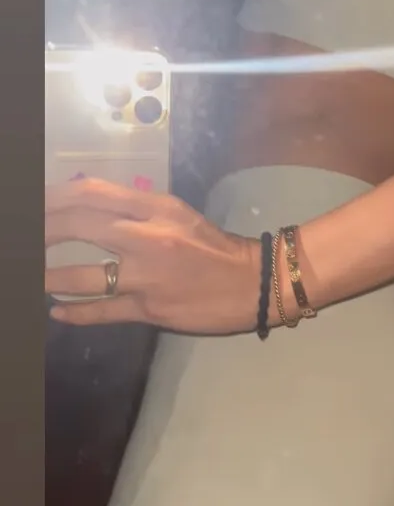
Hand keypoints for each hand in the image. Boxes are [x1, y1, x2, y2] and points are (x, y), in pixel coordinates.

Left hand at [45, 178, 263, 332]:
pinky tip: (58, 312)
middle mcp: (148, 237)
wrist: (256, 283)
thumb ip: (137, 212)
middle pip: (78, 225)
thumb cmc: (217, 248)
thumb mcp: (178, 217)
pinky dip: (75, 312)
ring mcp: (148, 275)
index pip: (90, 193)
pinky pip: (103, 310)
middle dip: (41, 231)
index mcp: (156, 209)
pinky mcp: (151, 308)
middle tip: (24, 241)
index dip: (53, 197)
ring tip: (32, 280)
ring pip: (83, 275)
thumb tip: (88, 212)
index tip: (34, 205)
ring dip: (49, 277)